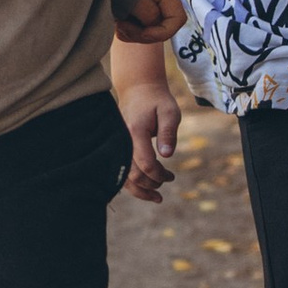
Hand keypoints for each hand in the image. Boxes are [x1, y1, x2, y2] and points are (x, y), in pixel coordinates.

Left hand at [112, 0, 185, 47]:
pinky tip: (116, 24)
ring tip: (117, 24)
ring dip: (133, 34)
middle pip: (162, 29)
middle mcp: (160, 1)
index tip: (144, 33)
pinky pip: (138, 30)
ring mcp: (149, 8)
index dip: (164, 32)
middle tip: (122, 26)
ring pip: (149, 32)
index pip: (177, 19)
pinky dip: (127, 32)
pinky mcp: (137, 13)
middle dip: (143, 34)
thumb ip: (147, 12)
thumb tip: (153, 26)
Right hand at [115, 58, 181, 202]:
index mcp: (134, 132)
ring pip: (124, 177)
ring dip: (140, 190)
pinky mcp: (115, 148)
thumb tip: (167, 156)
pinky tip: (144, 189)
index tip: (171, 176)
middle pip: (134, 175)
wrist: (138, 89)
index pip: (146, 164)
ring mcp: (116, 145)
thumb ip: (168, 133)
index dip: (159, 175)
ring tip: (156, 197)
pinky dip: (131, 184)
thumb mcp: (169, 112)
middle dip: (152, 184)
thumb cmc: (157, 101)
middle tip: (167, 181)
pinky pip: (120, 172)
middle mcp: (121, 141)